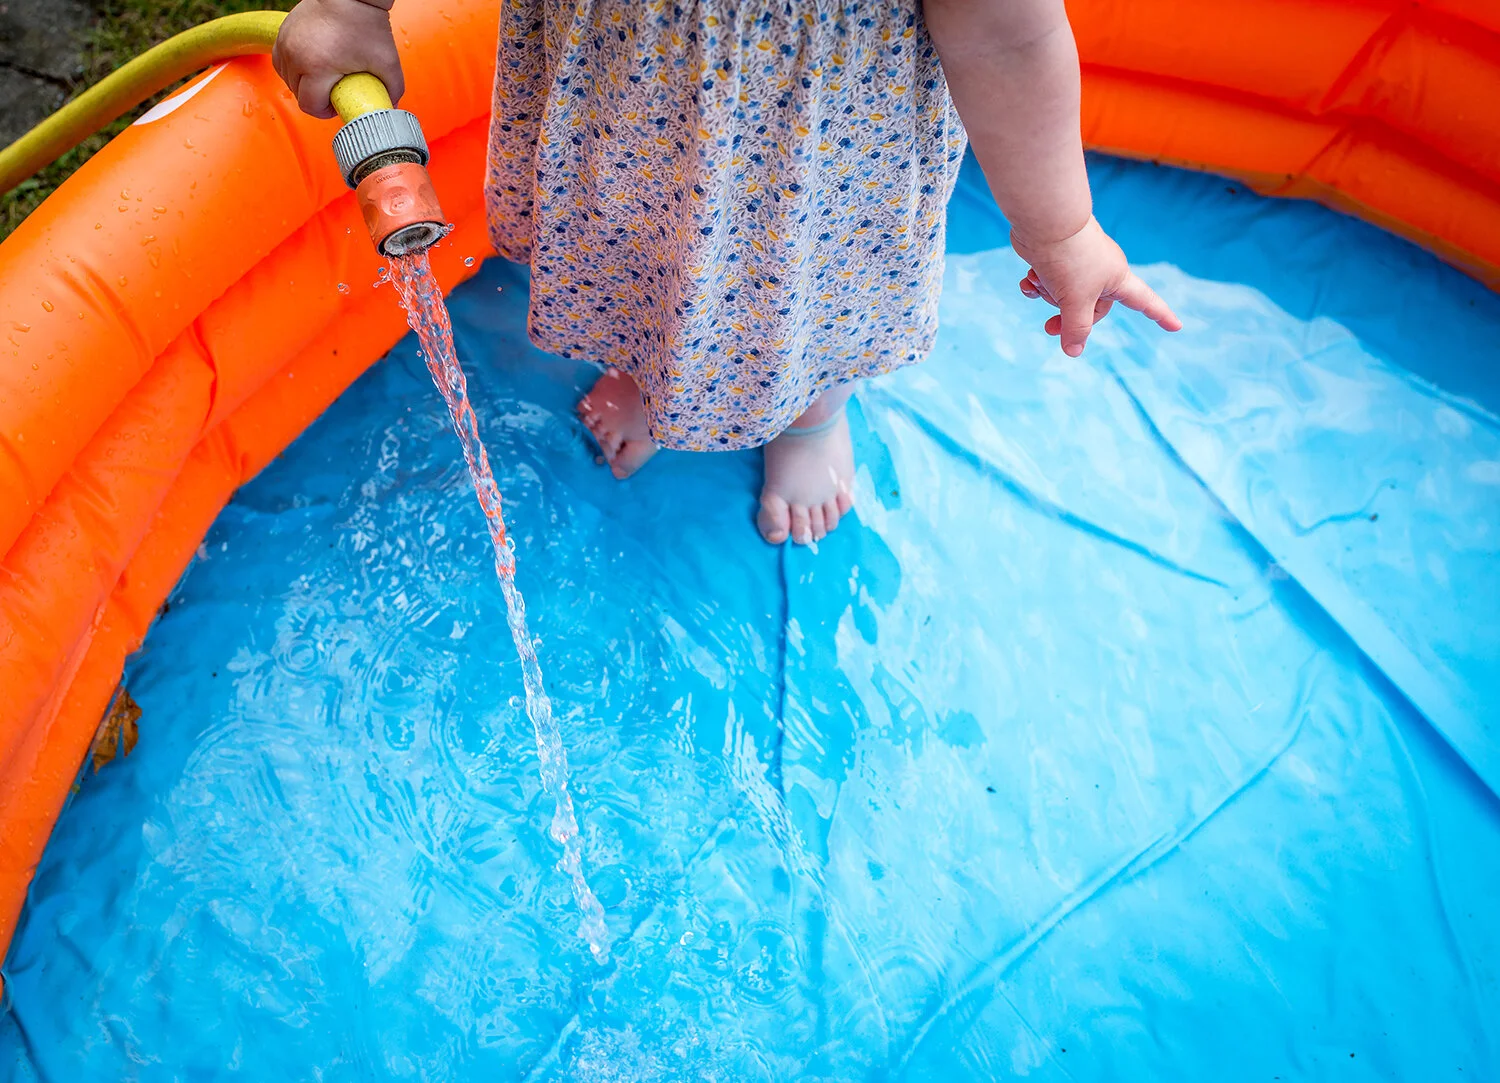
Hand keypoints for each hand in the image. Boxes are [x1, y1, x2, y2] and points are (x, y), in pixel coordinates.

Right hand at [271, 0, 403, 118]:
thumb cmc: (366, 23)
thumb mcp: (387, 62)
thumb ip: (392, 89)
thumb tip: (390, 106)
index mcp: (317, 67)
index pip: (310, 105)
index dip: (324, 111)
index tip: (337, 104)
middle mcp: (295, 55)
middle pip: (297, 94)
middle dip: (315, 98)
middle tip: (334, 91)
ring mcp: (286, 42)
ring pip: (287, 78)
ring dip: (303, 84)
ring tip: (323, 78)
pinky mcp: (282, 32)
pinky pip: (280, 61)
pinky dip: (293, 68)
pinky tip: (309, 67)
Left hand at [1012, 217, 1181, 355]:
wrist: (1044, 222)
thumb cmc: (1069, 259)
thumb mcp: (1075, 301)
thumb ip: (1076, 328)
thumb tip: (1073, 352)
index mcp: (1118, 279)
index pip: (1145, 302)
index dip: (1160, 315)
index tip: (1177, 327)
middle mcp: (1102, 271)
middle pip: (1090, 308)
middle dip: (1067, 316)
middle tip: (1049, 327)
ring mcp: (1079, 264)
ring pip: (1064, 296)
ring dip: (1047, 294)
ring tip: (1041, 282)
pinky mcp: (1058, 258)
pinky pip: (1049, 281)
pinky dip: (1037, 284)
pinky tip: (1027, 280)